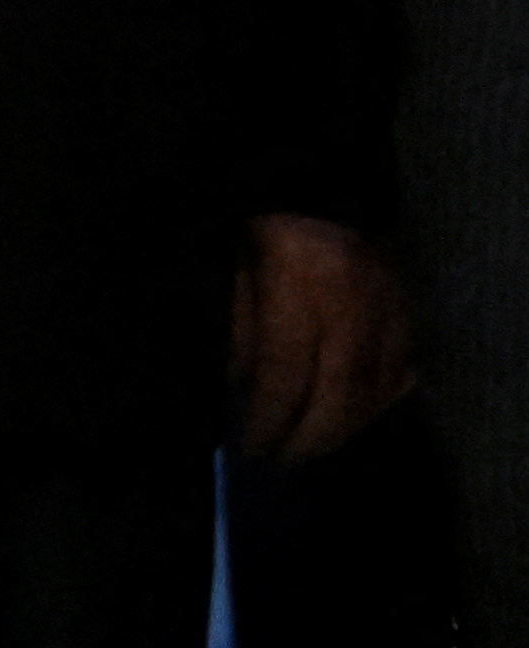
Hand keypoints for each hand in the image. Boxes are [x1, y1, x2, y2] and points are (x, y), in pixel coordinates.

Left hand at [230, 213, 417, 465]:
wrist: (322, 189)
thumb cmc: (267, 234)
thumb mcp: (239, 282)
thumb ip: (246, 342)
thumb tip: (248, 397)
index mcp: (296, 290)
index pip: (287, 374)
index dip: (272, 418)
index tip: (254, 446)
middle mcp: (348, 306)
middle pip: (339, 392)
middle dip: (312, 435)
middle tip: (286, 459)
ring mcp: (386, 310)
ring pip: (376, 388)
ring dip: (345, 425)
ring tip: (314, 444)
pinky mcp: (407, 312)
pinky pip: (400, 370)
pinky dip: (377, 400)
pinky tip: (354, 416)